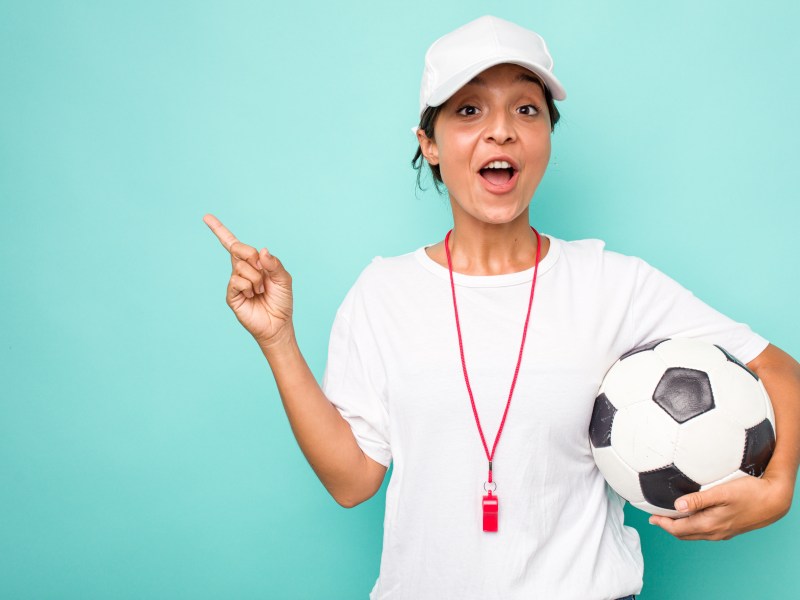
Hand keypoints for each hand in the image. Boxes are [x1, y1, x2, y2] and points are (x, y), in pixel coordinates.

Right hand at [203, 213, 293, 345]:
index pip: (233, 244)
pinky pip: (236, 281)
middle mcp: (241, 270)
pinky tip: (253, 295)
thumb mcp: (284, 279)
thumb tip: (262, 251)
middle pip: (238, 248)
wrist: (278, 324)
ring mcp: (235, 282)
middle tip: (263, 272)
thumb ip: (274, 264)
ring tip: (261, 291)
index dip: (219, 230)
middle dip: (251, 255)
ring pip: (241, 267)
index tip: (206, 217)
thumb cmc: (281, 301)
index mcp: (253, 263)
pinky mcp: (231, 295)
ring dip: (257, 278)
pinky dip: (249, 286)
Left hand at [648, 472, 792, 540]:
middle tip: (656, 518)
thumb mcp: (722, 492)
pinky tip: (692, 514)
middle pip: (684, 534)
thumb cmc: (750, 492)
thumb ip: (698, 499)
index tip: (650, 517)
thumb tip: (676, 506)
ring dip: (680, 527)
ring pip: (695, 534)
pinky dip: (692, 525)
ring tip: (670, 516)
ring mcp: (723, 532)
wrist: (774, 501)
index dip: (662, 524)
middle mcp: (715, 532)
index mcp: (709, 524)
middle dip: (668, 527)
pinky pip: (705, 531)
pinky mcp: (729, 529)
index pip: (678, 529)